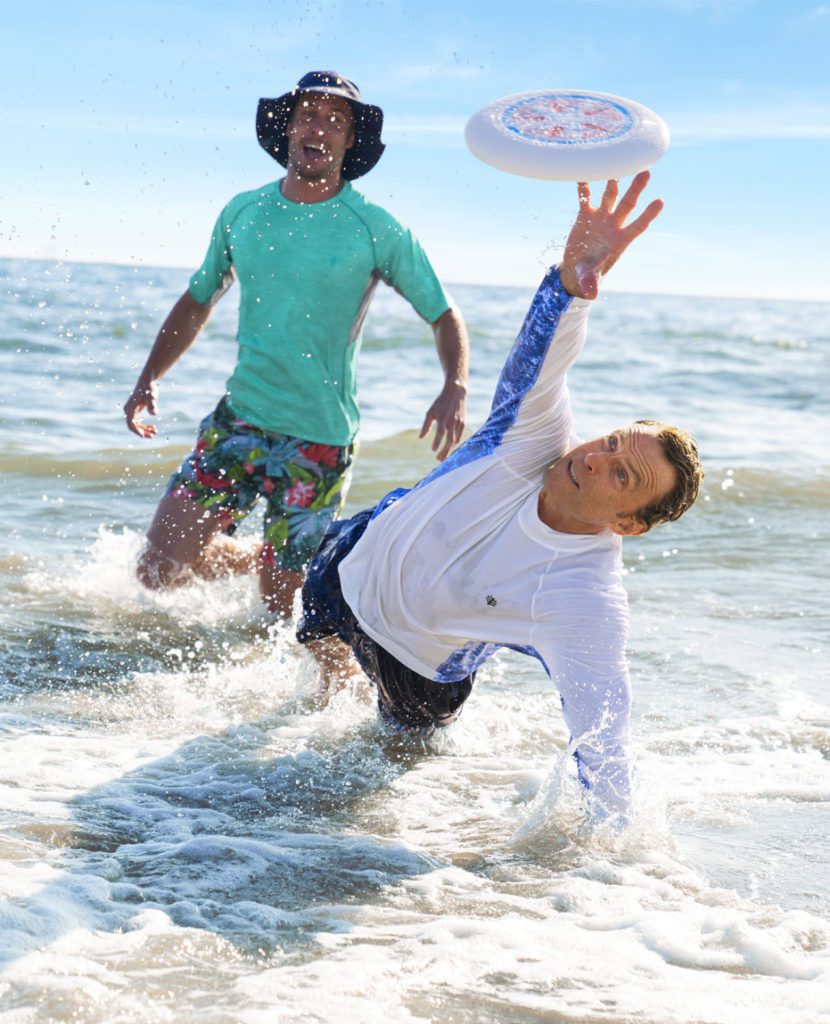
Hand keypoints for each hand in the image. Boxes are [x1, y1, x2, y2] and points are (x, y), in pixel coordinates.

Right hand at [124, 379, 158, 437]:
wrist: (147, 381)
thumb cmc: (149, 388)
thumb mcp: (152, 396)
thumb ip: (152, 404)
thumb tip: (154, 413)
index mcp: (130, 408)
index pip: (130, 423)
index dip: (136, 430)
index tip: (144, 436)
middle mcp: (128, 410)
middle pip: (133, 426)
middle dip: (142, 432)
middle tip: (153, 435)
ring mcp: (131, 411)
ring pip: (136, 425)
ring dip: (144, 430)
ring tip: (155, 432)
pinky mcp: (135, 411)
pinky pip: (138, 422)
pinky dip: (145, 426)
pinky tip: (153, 427)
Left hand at [420, 380, 466, 460]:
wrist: (456, 392)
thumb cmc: (440, 403)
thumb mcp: (430, 412)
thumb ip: (426, 426)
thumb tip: (420, 438)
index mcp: (443, 419)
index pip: (440, 434)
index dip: (437, 443)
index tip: (433, 450)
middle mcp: (452, 422)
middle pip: (449, 440)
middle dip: (444, 451)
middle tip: (438, 459)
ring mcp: (459, 423)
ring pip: (455, 440)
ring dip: (449, 450)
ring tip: (443, 456)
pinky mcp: (463, 423)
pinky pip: (459, 436)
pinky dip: (455, 443)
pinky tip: (449, 447)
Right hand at [560, 171, 663, 300]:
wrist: (576, 270)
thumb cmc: (588, 276)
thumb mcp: (589, 280)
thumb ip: (591, 284)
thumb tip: (592, 295)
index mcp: (620, 241)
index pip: (638, 226)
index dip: (648, 215)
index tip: (660, 201)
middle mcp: (613, 226)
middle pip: (628, 204)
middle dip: (636, 189)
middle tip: (646, 172)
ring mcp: (601, 218)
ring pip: (610, 195)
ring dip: (613, 180)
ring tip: (618, 162)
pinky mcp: (585, 216)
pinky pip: (586, 197)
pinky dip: (585, 185)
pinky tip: (584, 170)